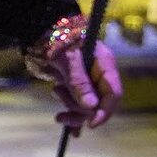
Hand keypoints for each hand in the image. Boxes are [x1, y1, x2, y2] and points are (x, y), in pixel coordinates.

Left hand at [31, 18, 122, 134]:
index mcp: (104, 64)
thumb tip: (92, 107)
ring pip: (87, 105)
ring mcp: (89, 79)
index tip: (91, 124)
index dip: (104, 111)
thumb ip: (79, 82)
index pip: (113, 94)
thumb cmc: (57, 38)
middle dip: (81, 111)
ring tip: (55, 92)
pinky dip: (73, 114)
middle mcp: (100, 73)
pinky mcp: (78, 84)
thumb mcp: (68, 59)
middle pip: (100, 103)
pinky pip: (79, 104)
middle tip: (61, 114)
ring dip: (72, 108)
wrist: (42, 28)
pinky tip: (68, 128)